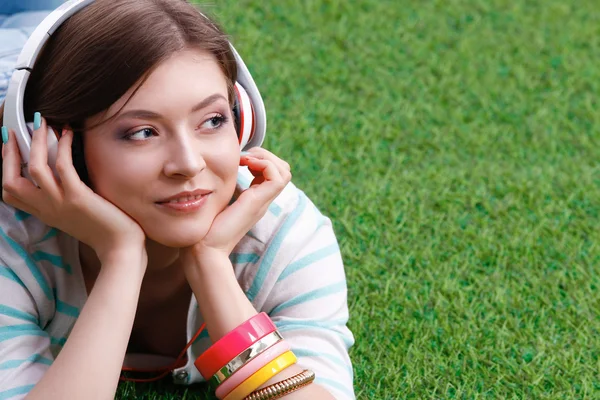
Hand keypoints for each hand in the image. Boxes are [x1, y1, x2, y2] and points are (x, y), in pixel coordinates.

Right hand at [1, 117, 145, 262]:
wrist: (120, 249)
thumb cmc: (105, 231)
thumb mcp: (74, 215)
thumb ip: (63, 199)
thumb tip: (61, 174)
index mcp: (44, 213)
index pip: (9, 192)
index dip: (5, 168)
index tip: (9, 147)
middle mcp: (46, 209)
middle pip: (10, 181)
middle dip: (9, 153)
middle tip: (17, 130)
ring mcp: (60, 203)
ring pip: (35, 167)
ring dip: (37, 142)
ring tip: (42, 123)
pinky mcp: (78, 197)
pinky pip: (63, 166)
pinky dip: (63, 146)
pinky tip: (67, 133)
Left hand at [182, 147, 291, 266]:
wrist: (205, 247)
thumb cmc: (205, 227)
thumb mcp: (216, 200)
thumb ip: (221, 187)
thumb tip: (214, 171)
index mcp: (255, 198)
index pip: (273, 172)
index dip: (261, 159)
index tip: (240, 159)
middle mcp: (262, 199)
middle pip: (283, 170)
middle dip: (266, 155)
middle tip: (245, 157)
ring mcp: (263, 201)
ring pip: (284, 171)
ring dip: (266, 158)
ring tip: (246, 160)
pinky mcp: (258, 202)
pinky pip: (277, 177)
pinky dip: (264, 164)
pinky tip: (245, 165)